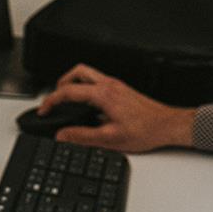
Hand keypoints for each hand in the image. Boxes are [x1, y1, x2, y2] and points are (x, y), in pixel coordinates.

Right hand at [37, 64, 195, 152]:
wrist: (168, 125)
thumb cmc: (146, 130)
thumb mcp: (110, 139)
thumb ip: (82, 136)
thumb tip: (63, 136)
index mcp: (103, 94)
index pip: (68, 91)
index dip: (52, 100)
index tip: (44, 109)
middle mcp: (110, 85)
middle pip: (77, 72)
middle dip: (60, 83)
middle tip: (54, 99)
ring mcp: (117, 85)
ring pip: (88, 73)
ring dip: (73, 83)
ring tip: (67, 99)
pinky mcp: (122, 89)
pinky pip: (98, 81)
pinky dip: (86, 87)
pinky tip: (88, 105)